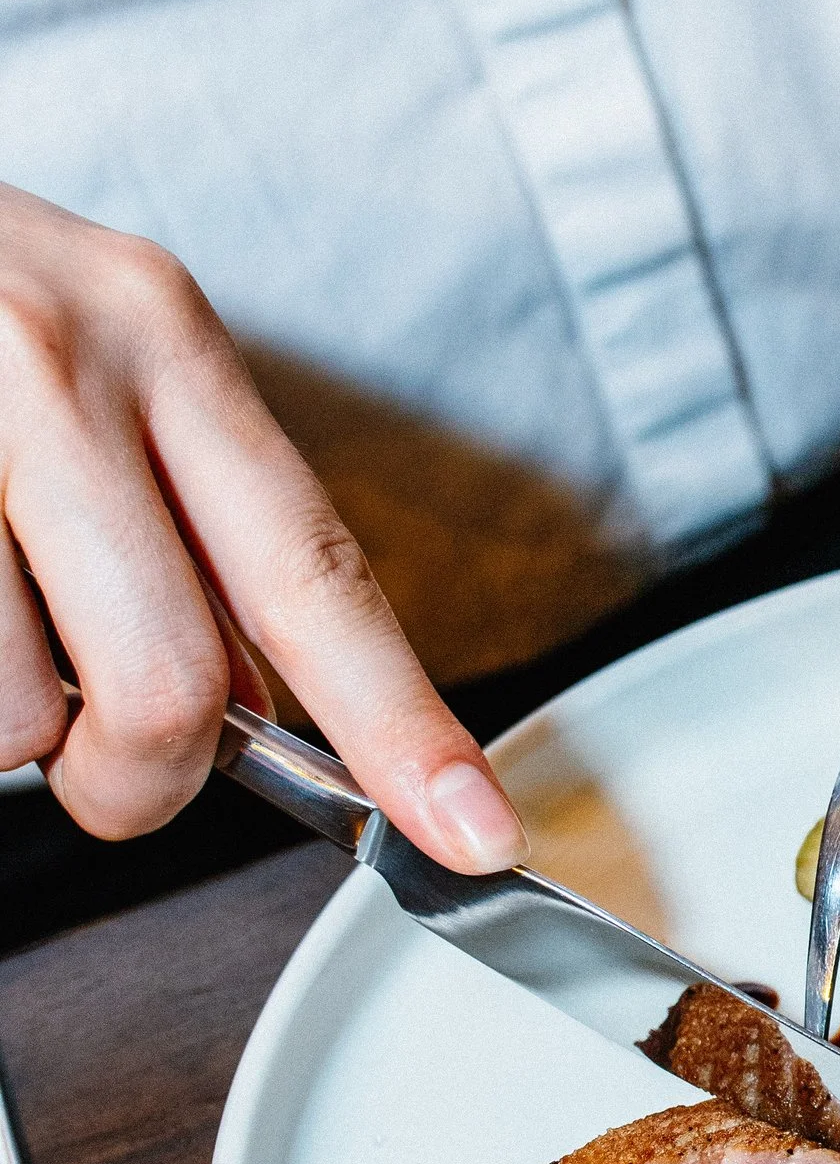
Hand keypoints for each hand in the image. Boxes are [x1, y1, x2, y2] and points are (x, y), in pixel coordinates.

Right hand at [0, 179, 523, 863]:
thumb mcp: (90, 353)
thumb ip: (190, 516)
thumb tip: (276, 702)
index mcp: (158, 333)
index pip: (317, 568)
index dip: (404, 725)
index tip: (471, 831)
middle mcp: (57, 361)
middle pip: (169, 689)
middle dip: (137, 783)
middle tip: (99, 765)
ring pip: (12, 715)